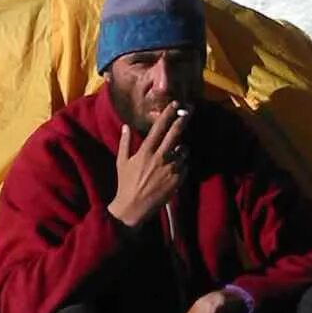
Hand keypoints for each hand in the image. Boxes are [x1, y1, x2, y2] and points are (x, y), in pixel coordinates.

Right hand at [108, 103, 186, 228]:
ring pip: (183, 150)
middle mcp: (160, 158)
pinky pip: (185, 166)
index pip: (159, 128)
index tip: (174, 104)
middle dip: (183, 119)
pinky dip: (182, 163)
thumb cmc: (125, 183)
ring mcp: (170, 169)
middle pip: (175, 134)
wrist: (134, 207)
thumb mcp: (122, 161)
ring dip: (181, 148)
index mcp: (146, 152)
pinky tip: (175, 166)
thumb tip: (125, 126)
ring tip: (176, 151)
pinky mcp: (177, 180)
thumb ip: (125, 142)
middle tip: (189, 110)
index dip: (168, 114)